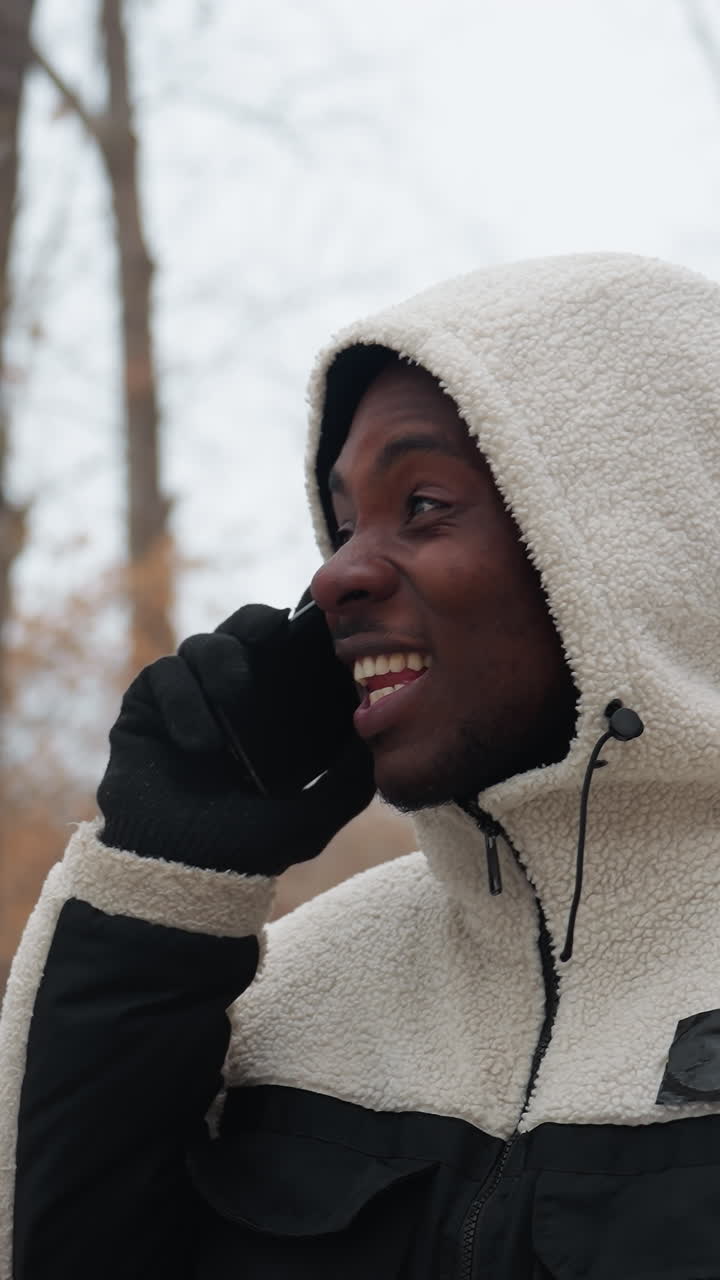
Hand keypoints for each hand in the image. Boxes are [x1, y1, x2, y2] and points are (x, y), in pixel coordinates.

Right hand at [97, 604, 374, 873]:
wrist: (181, 875)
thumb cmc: (248, 850)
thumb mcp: (315, 817)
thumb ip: (350, 780)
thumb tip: (379, 734)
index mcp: (272, 713)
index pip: (288, 649)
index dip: (301, 633)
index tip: (318, 636)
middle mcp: (230, 698)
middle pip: (245, 627)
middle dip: (259, 625)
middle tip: (271, 639)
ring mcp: (186, 699)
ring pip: (203, 645)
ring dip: (222, 666)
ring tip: (233, 705)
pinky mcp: (146, 707)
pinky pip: (164, 674)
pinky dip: (184, 701)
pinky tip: (199, 743)